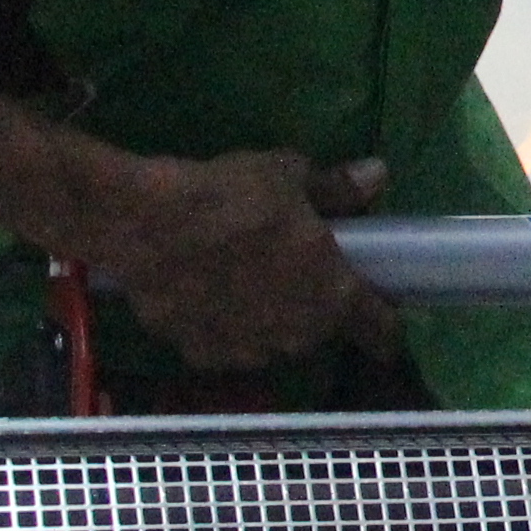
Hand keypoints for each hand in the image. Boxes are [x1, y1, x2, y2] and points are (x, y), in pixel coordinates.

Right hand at [70, 149, 403, 373]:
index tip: (385, 317)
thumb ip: (336, 188)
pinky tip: (204, 293)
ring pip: (272, 341)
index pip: (380, 330)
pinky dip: (221, 325)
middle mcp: (297, 335)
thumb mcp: (287, 177)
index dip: (386, 325)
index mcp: (334, 296)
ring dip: (268, 320)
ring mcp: (248, 351)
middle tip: (295, 273)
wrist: (144, 224)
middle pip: (320, 332)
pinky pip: (224, 344)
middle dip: (314, 309)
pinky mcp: (201, 354)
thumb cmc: (229, 197)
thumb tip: (377, 176)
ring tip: (244, 281)